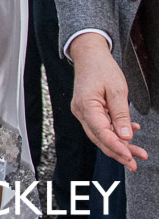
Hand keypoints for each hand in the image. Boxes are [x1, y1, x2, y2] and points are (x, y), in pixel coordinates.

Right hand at [69, 32, 147, 169]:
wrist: (89, 56)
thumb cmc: (102, 68)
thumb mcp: (117, 90)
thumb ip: (121, 114)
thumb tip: (126, 136)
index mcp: (86, 106)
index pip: (101, 132)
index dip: (116, 147)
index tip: (130, 157)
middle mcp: (81, 112)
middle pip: (99, 138)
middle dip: (118, 152)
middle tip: (135, 163)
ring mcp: (83, 112)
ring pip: (100, 135)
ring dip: (118, 145)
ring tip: (137, 153)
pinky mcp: (88, 111)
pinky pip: (101, 126)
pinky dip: (115, 133)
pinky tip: (129, 133)